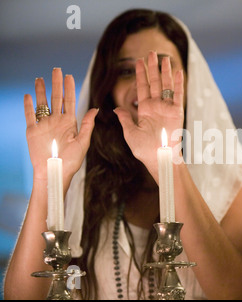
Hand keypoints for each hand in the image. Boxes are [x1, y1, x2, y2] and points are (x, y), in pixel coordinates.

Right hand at [24, 68, 97, 182]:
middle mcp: (57, 121)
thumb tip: (95, 109)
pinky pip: (30, 115)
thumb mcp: (83, 143)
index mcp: (70, 123)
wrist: (54, 173)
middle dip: (56, 84)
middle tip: (56, 70)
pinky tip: (28, 95)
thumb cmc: (71, 162)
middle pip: (56, 98)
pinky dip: (28, 105)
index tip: (69, 76)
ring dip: (41, 91)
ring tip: (40, 78)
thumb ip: (87, 125)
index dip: (69, 88)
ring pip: (42, 104)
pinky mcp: (32, 131)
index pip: (70, 101)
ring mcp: (44, 125)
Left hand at [114, 51, 183, 177]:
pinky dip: (179, 84)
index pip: (141, 88)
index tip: (138, 61)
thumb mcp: (130, 133)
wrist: (160, 159)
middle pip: (154, 82)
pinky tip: (178, 72)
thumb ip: (125, 119)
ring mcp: (167, 108)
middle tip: (151, 52)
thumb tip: (115, 108)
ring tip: (164, 58)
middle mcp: (156, 107)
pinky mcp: (177, 112)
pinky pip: (178, 95)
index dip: (140, 74)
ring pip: (166, 86)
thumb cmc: (144, 150)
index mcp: (144, 110)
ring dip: (165, 72)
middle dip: (152, 68)